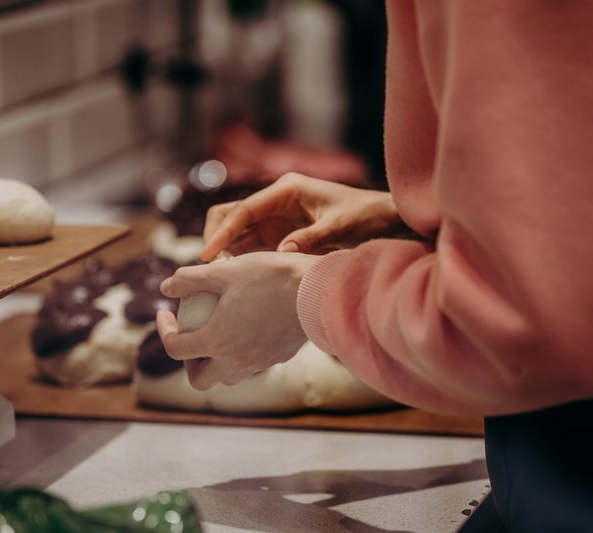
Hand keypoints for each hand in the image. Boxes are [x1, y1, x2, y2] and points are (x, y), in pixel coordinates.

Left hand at [156, 251, 318, 389]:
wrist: (319, 290)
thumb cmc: (271, 277)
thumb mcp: (225, 270)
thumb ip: (189, 279)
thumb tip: (166, 287)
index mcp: (216, 341)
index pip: (175, 349)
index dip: (164, 331)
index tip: (167, 313)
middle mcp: (236, 361)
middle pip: (200, 380)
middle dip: (189, 362)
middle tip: (193, 337)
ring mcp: (259, 363)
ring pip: (227, 377)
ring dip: (216, 362)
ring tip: (220, 333)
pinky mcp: (279, 358)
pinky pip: (252, 366)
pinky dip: (242, 354)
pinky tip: (249, 327)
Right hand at [199, 172, 419, 260]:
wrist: (385, 221)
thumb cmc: (366, 217)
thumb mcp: (341, 227)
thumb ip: (311, 238)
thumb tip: (281, 252)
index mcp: (287, 190)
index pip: (243, 210)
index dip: (222, 232)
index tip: (207, 254)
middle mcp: (276, 202)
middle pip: (230, 216)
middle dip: (216, 239)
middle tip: (209, 270)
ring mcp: (276, 220)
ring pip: (237, 234)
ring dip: (226, 254)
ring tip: (220, 281)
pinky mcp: (280, 237)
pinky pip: (252, 248)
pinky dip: (241, 262)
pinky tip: (238, 282)